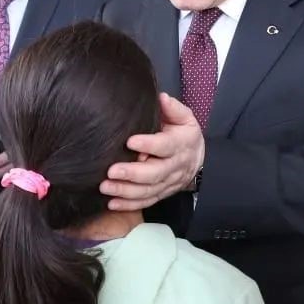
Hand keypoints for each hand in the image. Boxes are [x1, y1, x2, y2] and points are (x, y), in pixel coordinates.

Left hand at [100, 93, 204, 210]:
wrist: (198, 159)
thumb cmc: (183, 134)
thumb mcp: (184, 118)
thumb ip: (173, 108)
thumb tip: (161, 98)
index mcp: (181, 144)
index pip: (165, 146)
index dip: (149, 145)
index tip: (130, 142)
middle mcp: (175, 166)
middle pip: (155, 173)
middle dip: (132, 173)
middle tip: (111, 171)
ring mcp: (168, 182)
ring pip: (148, 190)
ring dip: (126, 191)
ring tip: (106, 187)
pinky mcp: (161, 193)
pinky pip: (146, 202)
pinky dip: (129, 205)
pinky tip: (111, 203)